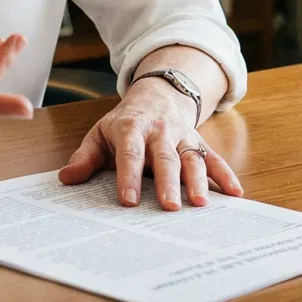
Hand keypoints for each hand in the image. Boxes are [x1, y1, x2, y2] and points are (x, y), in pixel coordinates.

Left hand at [57, 75, 242, 209]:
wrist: (157, 94)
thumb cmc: (126, 122)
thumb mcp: (100, 133)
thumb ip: (85, 157)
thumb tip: (66, 179)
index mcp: (132, 127)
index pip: (130, 152)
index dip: (128, 176)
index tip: (128, 201)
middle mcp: (160, 131)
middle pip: (165, 157)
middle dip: (168, 182)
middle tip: (169, 207)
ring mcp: (182, 136)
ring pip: (192, 158)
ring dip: (199, 180)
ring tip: (200, 203)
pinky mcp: (199, 142)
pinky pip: (214, 159)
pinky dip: (226, 175)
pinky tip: (235, 194)